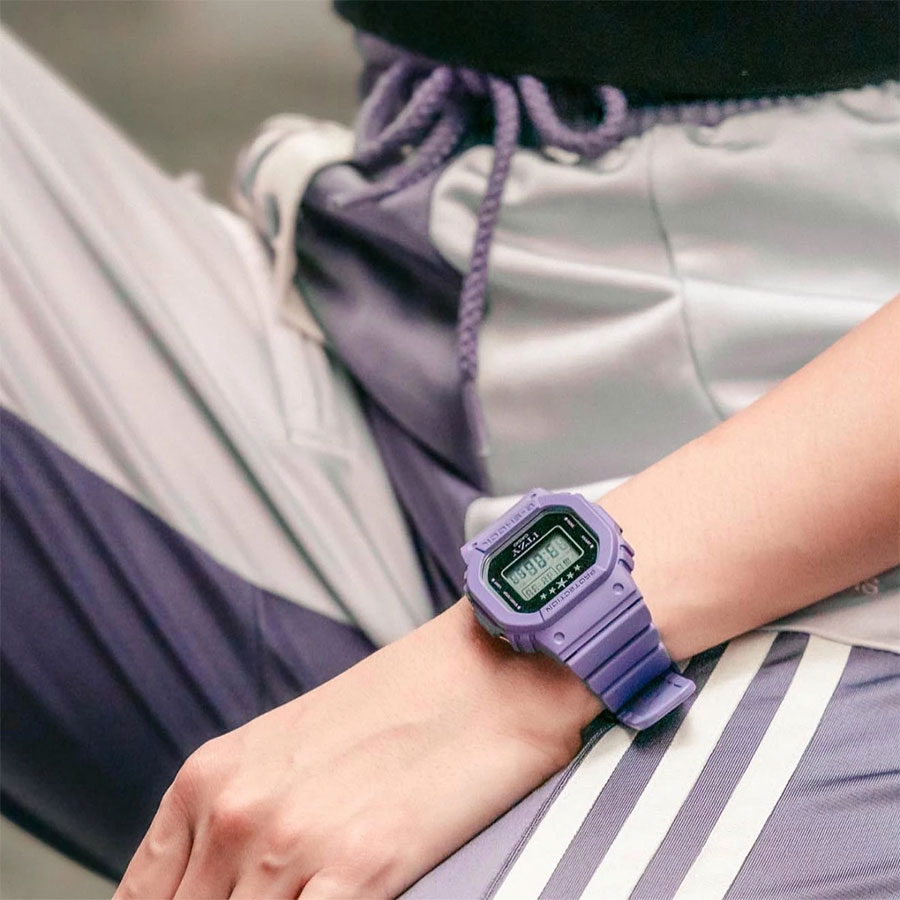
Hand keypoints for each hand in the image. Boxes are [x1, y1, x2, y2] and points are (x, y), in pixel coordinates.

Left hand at [115, 601, 600, 898]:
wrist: (490, 667)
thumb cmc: (405, 700)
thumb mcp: (292, 747)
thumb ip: (242, 816)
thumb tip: (223, 881)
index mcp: (210, 777)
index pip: (143, 895)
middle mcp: (237, 811)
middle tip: (283, 893)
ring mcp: (292, 843)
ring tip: (317, 890)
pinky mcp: (359, 869)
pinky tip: (350, 896)